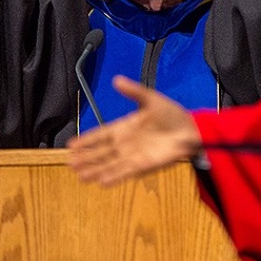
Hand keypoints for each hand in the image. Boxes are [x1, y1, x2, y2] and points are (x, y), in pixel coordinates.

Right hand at [67, 75, 201, 185]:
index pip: (102, 134)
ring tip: (80, 175)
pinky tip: (101, 182)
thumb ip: (133, 91)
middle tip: (70, 163)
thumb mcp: (151, 99)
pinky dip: (114, 176)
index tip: (71, 144)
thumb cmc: (172, 114)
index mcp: (126, 126)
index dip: (87, 139)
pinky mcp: (144, 165)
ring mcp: (134, 155)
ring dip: (96, 169)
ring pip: (110, 164)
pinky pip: (125, 172)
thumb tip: (116, 79)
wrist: (191, 129)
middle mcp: (127, 143)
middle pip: (102, 151)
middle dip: (87, 157)